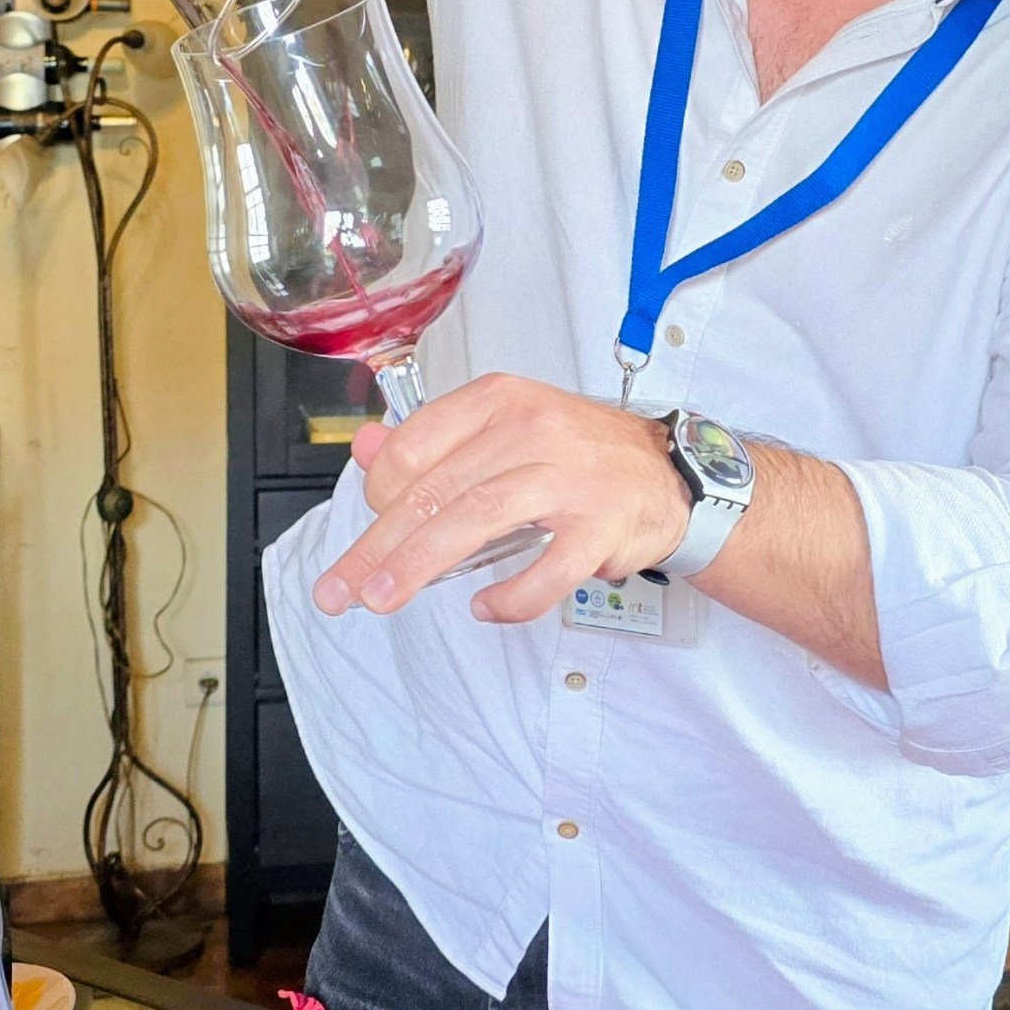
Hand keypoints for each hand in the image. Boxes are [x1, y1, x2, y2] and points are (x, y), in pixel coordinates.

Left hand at [311, 374, 691, 624]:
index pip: (415, 446)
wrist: (668, 476)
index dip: (377, 494)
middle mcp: (532, 429)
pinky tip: (486, 608)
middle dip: (378, 546)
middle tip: (341, 590)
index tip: (367, 530)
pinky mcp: (601, 525)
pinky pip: (547, 569)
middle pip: (436, 490)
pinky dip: (512, 595)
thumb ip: (433, 439)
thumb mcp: (504, 427)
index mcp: (499, 401)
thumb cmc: (579, 453)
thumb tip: (365, 448)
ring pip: (476, 520)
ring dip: (419, 566)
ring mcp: (569, 477)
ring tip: (382, 600)